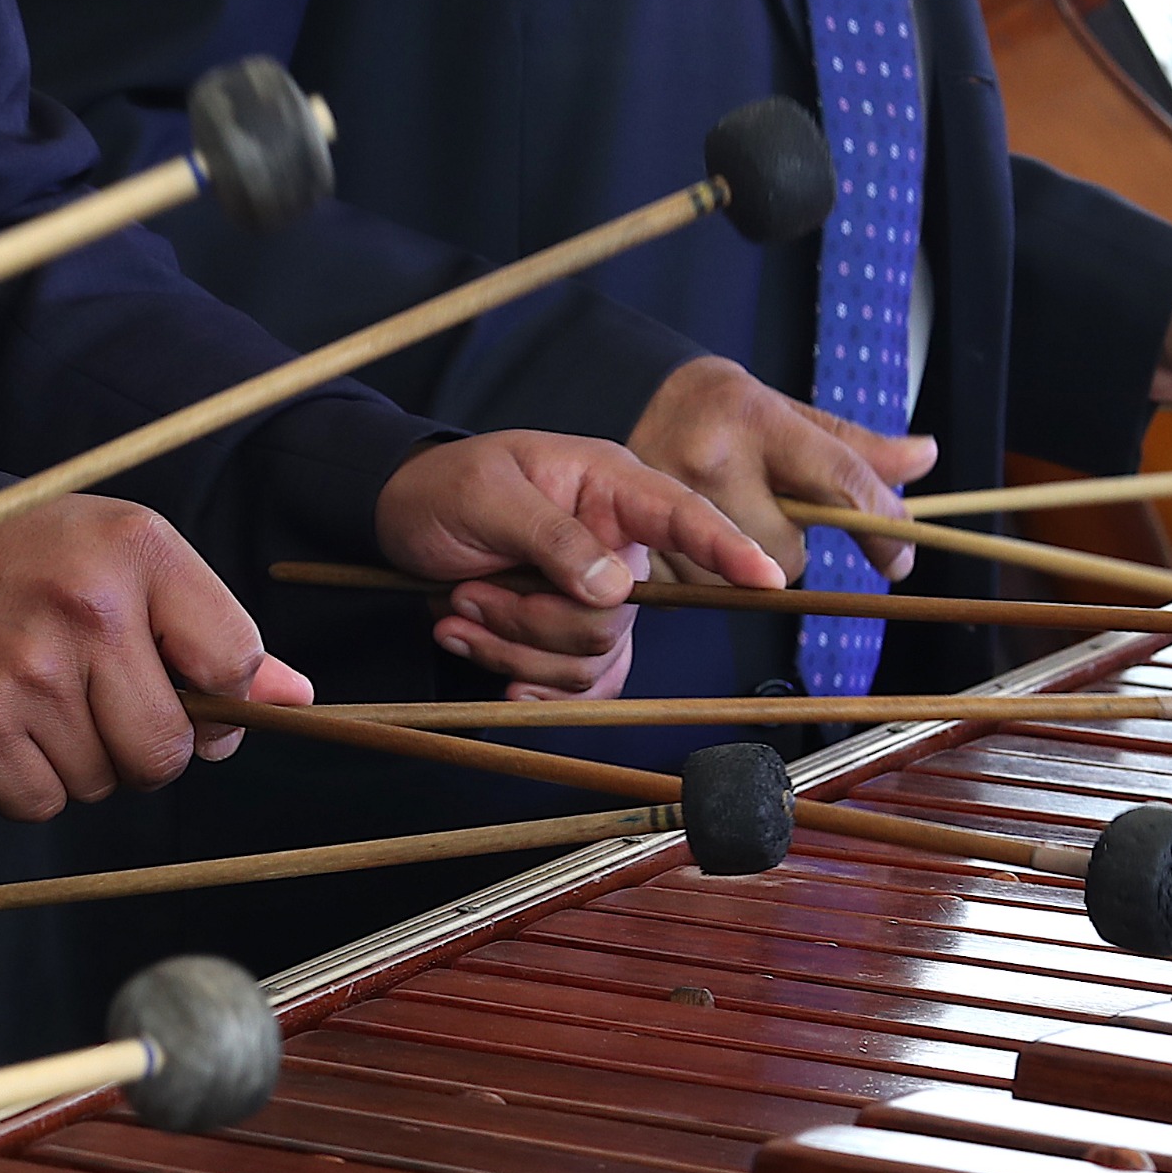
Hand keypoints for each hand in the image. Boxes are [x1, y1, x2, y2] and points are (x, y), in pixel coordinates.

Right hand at [0, 495, 311, 820]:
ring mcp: (22, 675)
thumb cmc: (34, 562)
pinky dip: (34, 781)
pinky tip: (9, 725)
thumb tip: (293, 699)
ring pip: (104, 783)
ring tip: (45, 698)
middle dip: (149, 745)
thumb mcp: (128, 558)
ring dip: (86, 761)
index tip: (189, 688)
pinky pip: (42, 804)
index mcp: (136, 551)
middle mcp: (83, 610)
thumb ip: (212, 627)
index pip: (234, 662)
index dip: (223, 698)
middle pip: (168, 749)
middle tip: (104, 699)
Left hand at [373, 429, 784, 699]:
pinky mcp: (571, 636)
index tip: (770, 577)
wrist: (401, 520)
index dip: (729, 548)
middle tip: (473, 588)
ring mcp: (598, 595)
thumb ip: (553, 535)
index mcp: (610, 488)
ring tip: (461, 604)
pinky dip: (524, 679)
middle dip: (533, 618)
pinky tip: (478, 647)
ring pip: (590, 657)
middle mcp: (617, 544)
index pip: (685, 516)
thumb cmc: (444, 488)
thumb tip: (617, 585)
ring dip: (512, 644)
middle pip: (617, 616)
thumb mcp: (488, 495)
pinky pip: (579, 684)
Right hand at [628, 356, 934, 584]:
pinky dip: (707, 577)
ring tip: (729, 525)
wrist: (624, 395)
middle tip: (772, 514)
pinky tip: (695, 542)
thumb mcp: (787, 412)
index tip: (900, 559)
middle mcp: (710, 462)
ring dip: (748, 569)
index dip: (882, 526)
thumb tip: (923, 457)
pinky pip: (698, 591)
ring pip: (742, 583)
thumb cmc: (720, 409)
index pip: (838, 483)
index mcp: (756, 421)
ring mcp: (667, 505)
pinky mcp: (639, 543)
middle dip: (792, 546)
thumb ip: (853, 445)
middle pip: (787, 554)